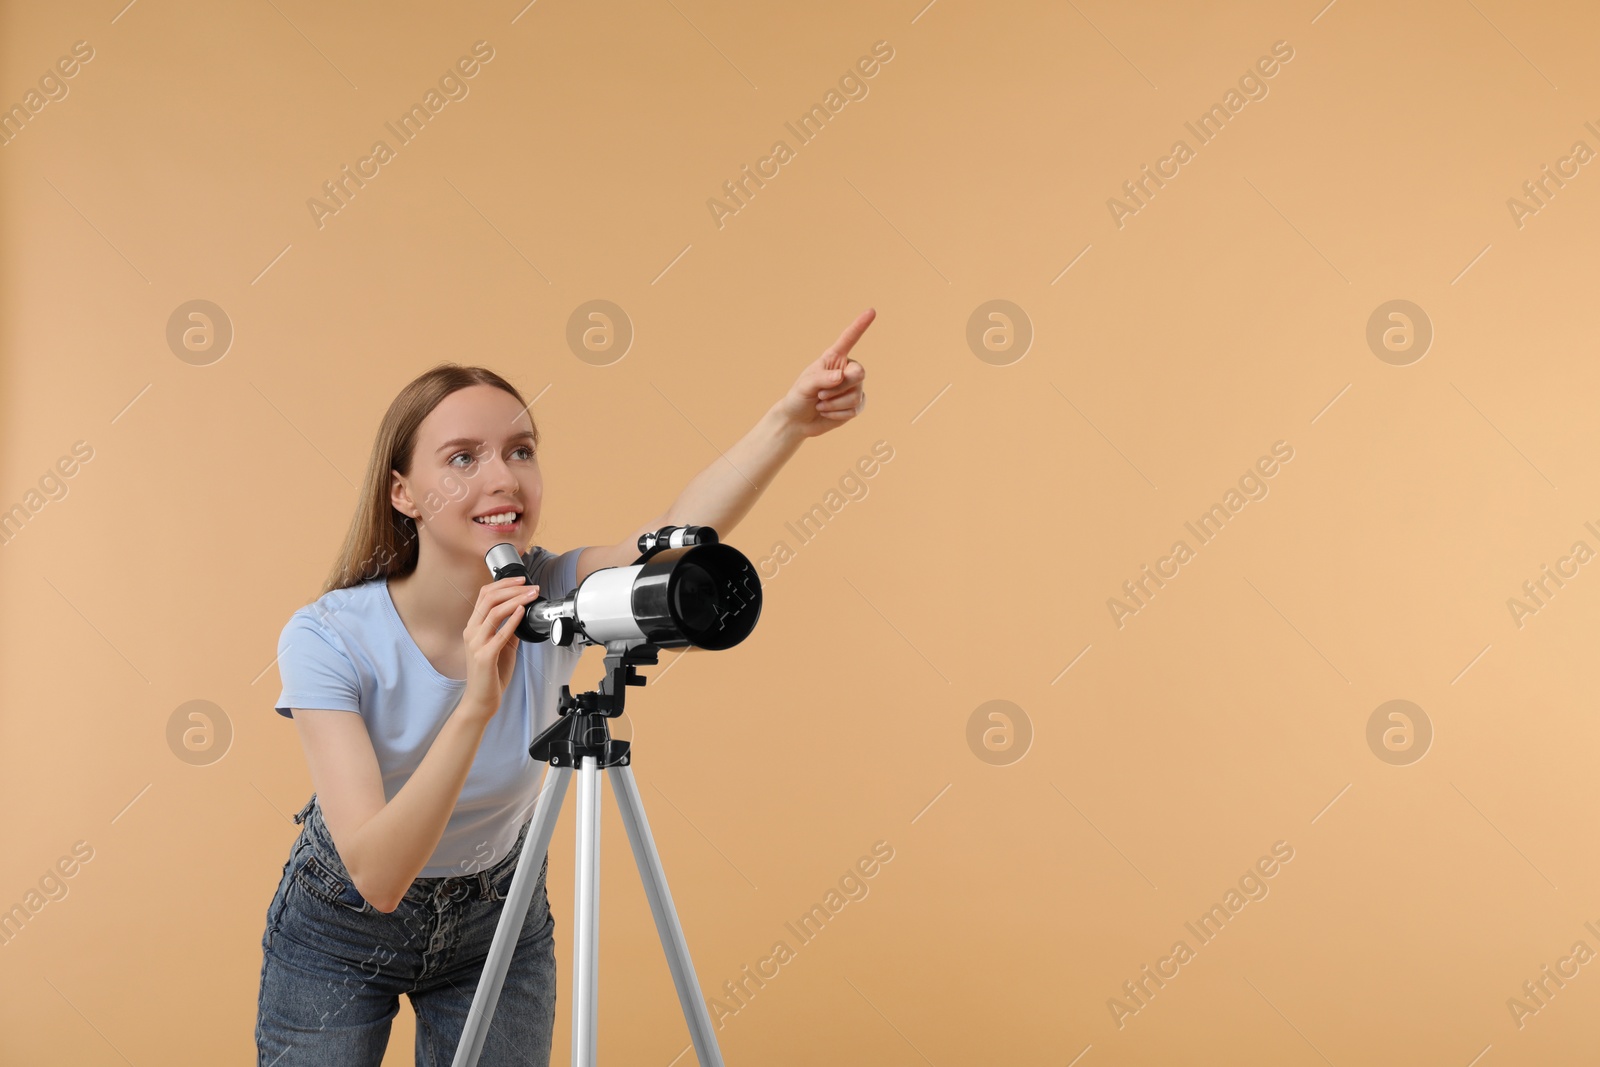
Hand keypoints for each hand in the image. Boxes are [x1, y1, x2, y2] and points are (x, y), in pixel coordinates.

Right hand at [457, 576, 540, 723]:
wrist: (481, 700)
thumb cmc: (491, 675)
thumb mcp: (502, 646)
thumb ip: (509, 630)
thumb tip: (522, 614)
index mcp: (474, 627)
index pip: (484, 595)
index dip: (503, 584)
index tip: (521, 580)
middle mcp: (471, 632)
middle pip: (488, 598)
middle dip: (512, 588)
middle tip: (531, 586)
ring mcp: (476, 644)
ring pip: (494, 612)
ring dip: (516, 600)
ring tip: (531, 596)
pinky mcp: (484, 657)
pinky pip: (499, 634)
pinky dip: (512, 620)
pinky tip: (522, 612)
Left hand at [771, 308, 873, 439]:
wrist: (798, 420)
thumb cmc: (799, 397)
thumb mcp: (805, 385)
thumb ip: (822, 378)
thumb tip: (841, 376)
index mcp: (834, 358)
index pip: (848, 339)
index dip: (860, 325)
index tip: (871, 311)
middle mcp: (847, 370)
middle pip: (859, 373)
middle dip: (840, 387)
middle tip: (820, 395)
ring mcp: (854, 388)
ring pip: (855, 395)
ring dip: (834, 403)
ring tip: (820, 403)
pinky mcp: (856, 405)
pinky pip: (855, 409)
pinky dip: (838, 414)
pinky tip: (827, 412)